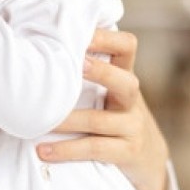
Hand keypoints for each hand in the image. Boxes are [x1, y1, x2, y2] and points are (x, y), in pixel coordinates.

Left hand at [36, 29, 169, 189]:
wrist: (148, 158)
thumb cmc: (113, 113)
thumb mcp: (110, 88)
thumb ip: (87, 69)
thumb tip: (42, 41)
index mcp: (125, 75)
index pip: (127, 46)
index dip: (106, 37)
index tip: (77, 32)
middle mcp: (132, 100)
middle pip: (126, 82)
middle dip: (100, 72)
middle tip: (75, 66)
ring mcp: (132, 127)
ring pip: (99, 120)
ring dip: (66, 119)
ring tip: (40, 119)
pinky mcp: (126, 152)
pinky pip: (94, 148)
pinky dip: (67, 150)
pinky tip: (43, 150)